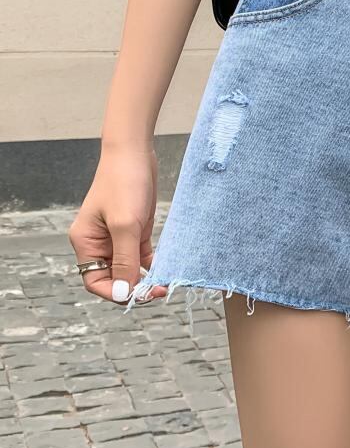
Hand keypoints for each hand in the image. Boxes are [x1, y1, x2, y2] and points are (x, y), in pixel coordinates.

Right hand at [68, 142, 167, 303]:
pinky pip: (141, 255)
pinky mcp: (134, 228)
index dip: (116, 293)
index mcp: (86, 242)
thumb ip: (124, 260)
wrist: (135, 152)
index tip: (140, 296)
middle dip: (134, 287)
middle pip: (113, 277)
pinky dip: (151, 264)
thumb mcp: (125, 224)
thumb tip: (122, 293)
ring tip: (164, 284)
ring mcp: (117, 236)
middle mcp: (98, 242)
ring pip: (129, 267)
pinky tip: (165, 268)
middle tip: (159, 292)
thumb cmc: (124, 183)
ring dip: (145, 277)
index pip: (96, 281)